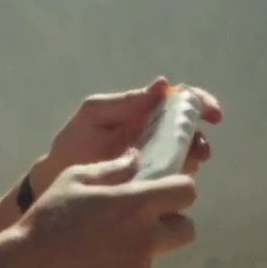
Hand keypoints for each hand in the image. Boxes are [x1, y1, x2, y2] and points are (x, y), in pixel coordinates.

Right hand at [0, 150, 198, 267]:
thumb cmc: (47, 218)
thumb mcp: (73, 179)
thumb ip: (112, 168)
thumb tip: (137, 158)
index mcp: (134, 204)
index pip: (186, 192)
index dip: (178, 189)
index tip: (163, 190)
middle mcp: (145, 237)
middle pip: (187, 229)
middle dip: (172, 221)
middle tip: (143, 220)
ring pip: (158, 253)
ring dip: (142, 246)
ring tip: (103, 245)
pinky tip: (93, 265)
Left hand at [29, 76, 220, 197]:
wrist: (55, 181)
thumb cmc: (74, 142)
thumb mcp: (94, 115)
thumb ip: (125, 102)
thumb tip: (162, 84)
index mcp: (143, 112)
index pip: (180, 100)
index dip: (200, 102)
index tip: (210, 113)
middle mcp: (155, 134)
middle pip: (191, 130)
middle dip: (200, 137)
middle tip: (200, 149)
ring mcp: (155, 159)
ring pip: (188, 156)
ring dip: (193, 158)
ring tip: (184, 166)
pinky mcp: (151, 183)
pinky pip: (174, 179)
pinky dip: (178, 179)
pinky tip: (169, 182)